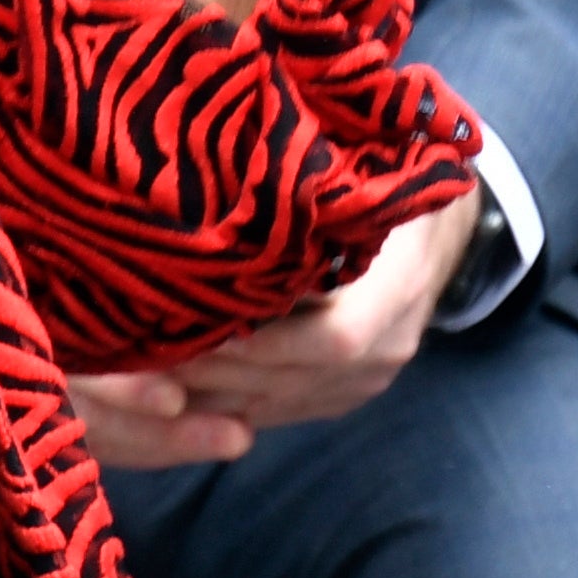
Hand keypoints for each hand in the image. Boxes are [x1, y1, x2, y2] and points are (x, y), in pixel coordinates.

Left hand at [67, 194, 476, 468]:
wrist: (441, 235)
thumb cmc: (390, 186)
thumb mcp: (369, 173)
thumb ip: (320, 185)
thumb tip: (240, 167)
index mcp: (401, 286)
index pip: (336, 335)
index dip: (263, 339)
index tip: (194, 319)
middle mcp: (390, 345)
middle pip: (292, 378)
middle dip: (212, 370)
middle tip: (137, 348)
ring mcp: (369, 380)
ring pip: (276, 403)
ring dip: (204, 393)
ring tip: (136, 369)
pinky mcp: (343, 396)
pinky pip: (275, 411)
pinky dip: (220, 401)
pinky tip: (168, 381)